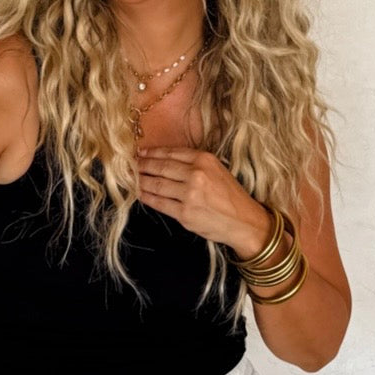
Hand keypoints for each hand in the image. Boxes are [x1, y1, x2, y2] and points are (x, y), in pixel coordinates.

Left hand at [135, 145, 269, 255]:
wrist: (244, 222)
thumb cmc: (231, 197)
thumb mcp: (217, 170)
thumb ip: (195, 165)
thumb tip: (167, 163)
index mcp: (205, 160)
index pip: (172, 153)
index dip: (153, 152)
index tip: (141, 152)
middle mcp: (196, 174)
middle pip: (161, 167)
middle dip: (143, 165)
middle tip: (130, 165)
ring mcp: (189, 195)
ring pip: (157, 185)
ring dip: (141, 181)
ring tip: (132, 178)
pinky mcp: (185, 214)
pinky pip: (160, 203)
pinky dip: (147, 198)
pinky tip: (140, 194)